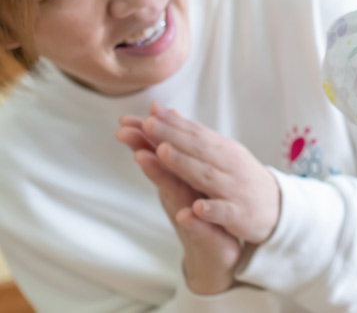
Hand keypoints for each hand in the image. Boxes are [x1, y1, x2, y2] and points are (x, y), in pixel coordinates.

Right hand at [115, 117, 240, 294]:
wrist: (218, 253)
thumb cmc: (203, 214)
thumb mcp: (189, 182)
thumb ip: (178, 158)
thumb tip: (167, 124)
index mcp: (178, 180)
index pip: (159, 155)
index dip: (144, 136)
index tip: (126, 118)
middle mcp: (178, 196)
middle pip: (158, 170)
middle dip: (142, 148)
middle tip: (124, 131)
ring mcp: (188, 216)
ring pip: (173, 194)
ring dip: (159, 176)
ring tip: (144, 158)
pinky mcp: (205, 235)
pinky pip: (198, 227)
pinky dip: (193, 220)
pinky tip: (187, 213)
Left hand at [135, 102, 280, 243]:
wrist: (277, 206)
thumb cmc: (239, 175)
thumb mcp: (218, 152)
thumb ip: (190, 134)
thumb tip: (159, 110)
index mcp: (222, 149)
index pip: (194, 133)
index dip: (172, 123)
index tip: (149, 113)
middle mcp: (228, 165)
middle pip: (197, 149)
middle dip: (172, 136)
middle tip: (149, 124)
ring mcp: (234, 189)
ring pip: (207, 176)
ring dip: (185, 164)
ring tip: (162, 153)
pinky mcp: (239, 215)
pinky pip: (224, 211)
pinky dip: (211, 209)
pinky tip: (196, 208)